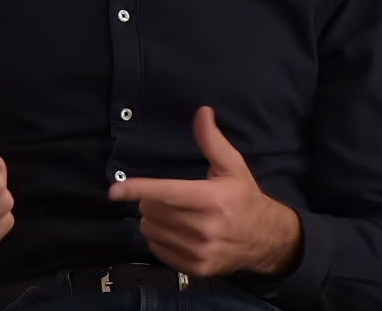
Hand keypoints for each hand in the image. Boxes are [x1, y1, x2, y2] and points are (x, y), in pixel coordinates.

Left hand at [108, 106, 301, 277]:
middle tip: (170, 198)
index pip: (167, 194)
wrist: (267, 240)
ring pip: (150, 230)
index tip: (114, 191)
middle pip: (152, 211)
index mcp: (211, 199)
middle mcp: (204, 228)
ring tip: (174, 215)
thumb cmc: (245, 198)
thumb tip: (202, 112)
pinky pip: (157, 250)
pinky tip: (177, 232)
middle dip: (151, 201)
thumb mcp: (233, 166)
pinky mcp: (195, 269)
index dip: (138, 189)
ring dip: (154, 220)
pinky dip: (160, 239)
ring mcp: (199, 251)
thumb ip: (212, 141)